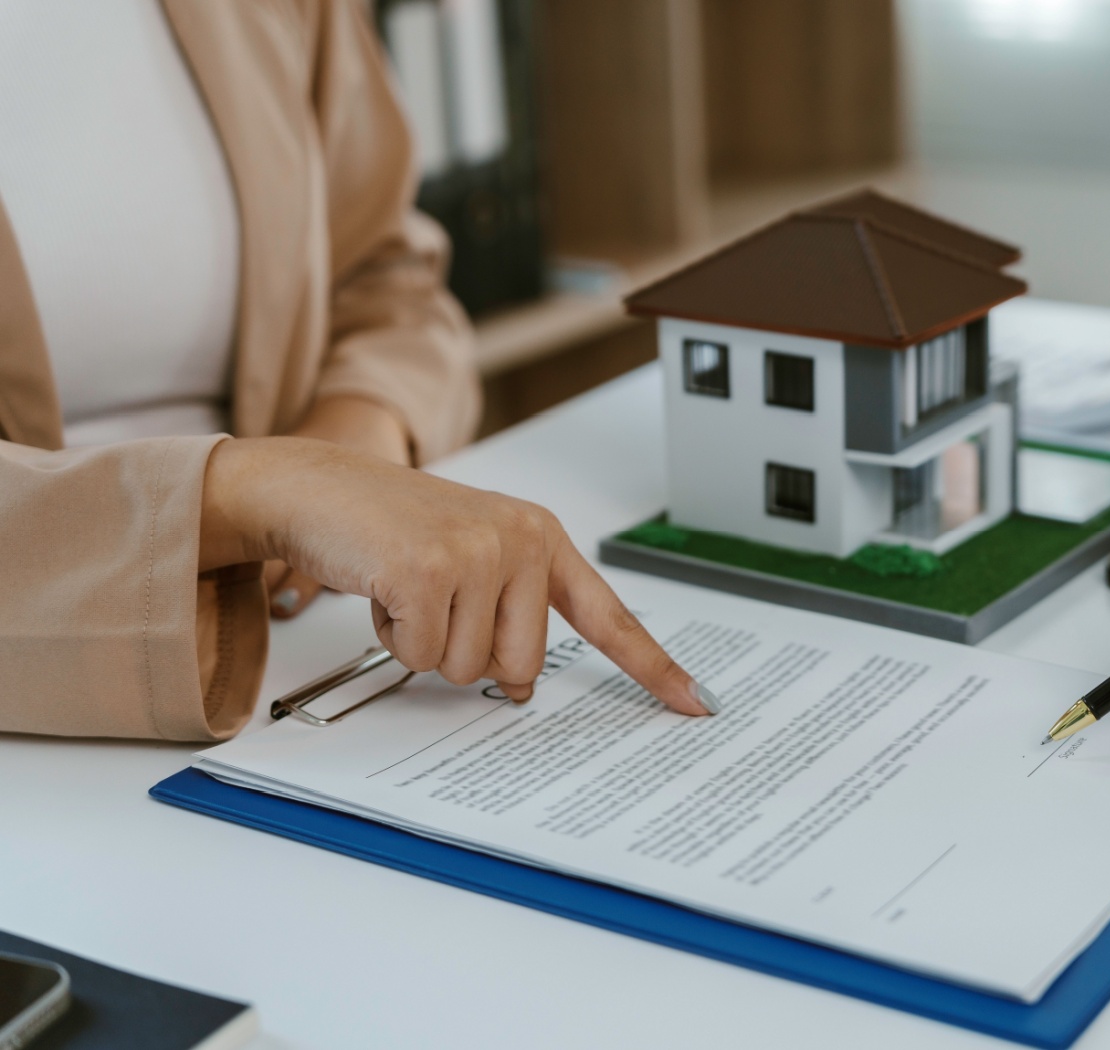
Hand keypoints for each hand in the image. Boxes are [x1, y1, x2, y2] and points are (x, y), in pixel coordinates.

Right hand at [201, 437, 715, 712]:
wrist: (319, 488)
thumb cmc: (392, 529)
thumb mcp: (472, 559)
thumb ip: (511, 612)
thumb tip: (525, 685)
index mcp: (541, 538)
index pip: (608, 616)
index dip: (653, 667)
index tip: (697, 703)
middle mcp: (521, 539)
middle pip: (521, 666)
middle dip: (468, 654)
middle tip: (437, 603)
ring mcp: (477, 552)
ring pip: (467, 668)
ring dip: (426, 644)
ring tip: (407, 588)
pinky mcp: (427, 570)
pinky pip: (421, 655)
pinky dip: (394, 637)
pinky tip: (384, 588)